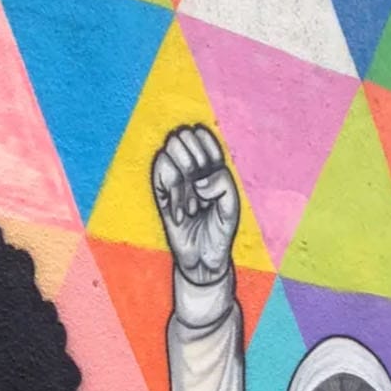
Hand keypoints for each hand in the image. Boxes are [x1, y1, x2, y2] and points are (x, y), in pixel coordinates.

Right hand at [152, 125, 239, 285]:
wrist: (203, 258)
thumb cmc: (220, 231)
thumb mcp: (232, 206)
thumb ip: (223, 183)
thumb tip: (198, 179)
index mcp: (210, 162)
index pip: (201, 132)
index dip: (205, 148)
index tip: (213, 172)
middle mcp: (189, 166)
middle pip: (182, 134)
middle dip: (193, 161)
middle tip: (201, 191)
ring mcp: (172, 179)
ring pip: (168, 151)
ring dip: (182, 180)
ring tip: (192, 207)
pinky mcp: (159, 194)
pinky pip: (158, 174)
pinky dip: (171, 194)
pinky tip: (179, 215)